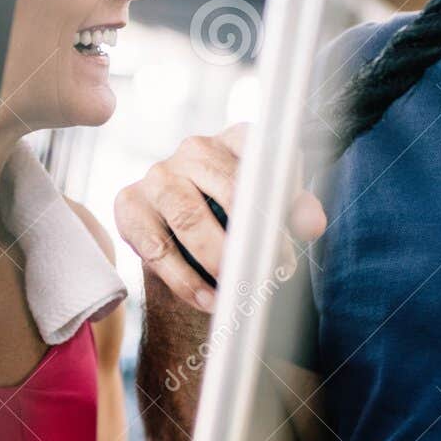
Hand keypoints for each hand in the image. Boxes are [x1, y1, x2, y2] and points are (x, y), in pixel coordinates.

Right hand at [114, 123, 325, 313]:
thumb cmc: (237, 220)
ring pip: (188, 218)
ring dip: (216, 261)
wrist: (185, 241)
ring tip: (236, 294)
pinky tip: (207, 299)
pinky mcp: (129, 204)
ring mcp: (158, 175)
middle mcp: (195, 149)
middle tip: (270, 276)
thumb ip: (295, 212)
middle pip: (229, 190)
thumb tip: (311, 223)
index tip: (295, 241)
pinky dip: (184, 280)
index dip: (283, 198)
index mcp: (236, 140)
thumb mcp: (271, 212)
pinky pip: (156, 247)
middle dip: (253, 239)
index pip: (266, 158)